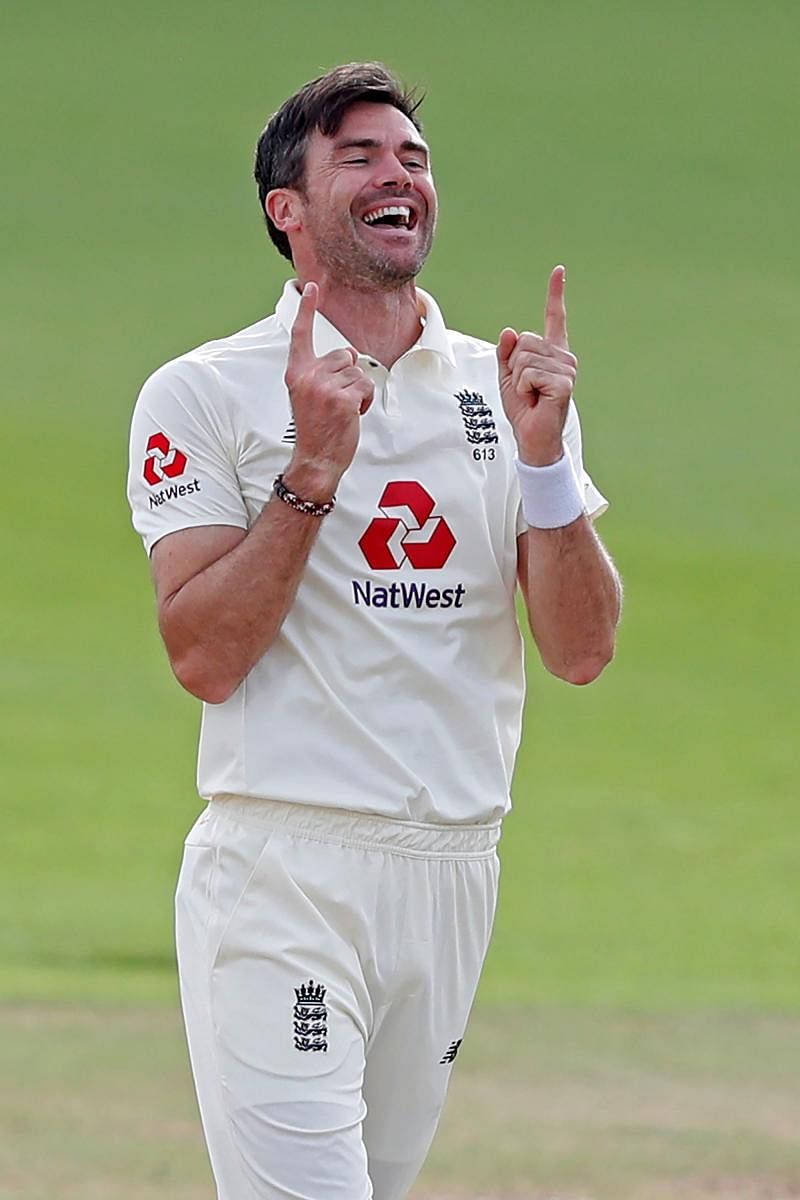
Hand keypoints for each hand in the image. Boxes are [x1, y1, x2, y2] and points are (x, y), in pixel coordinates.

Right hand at [283, 282, 373, 498]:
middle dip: (349, 375)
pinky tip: (352, 415)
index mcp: (296, 373)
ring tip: (343, 411)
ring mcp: (325, 387)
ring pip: (359, 372)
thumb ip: (322, 372)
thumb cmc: (315, 428)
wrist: (315, 459)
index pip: (301, 335)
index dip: (307, 309)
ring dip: (358, 391)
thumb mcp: (308, 394)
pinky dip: (365, 401)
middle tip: (336, 401)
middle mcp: (308, 376)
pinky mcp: (343, 399)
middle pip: (345, 354)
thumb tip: (351, 355)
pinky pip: (366, 387)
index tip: (311, 287)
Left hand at [497, 265, 577, 466]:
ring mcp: (566, 369)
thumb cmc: (524, 408)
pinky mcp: (564, 382)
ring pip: (523, 358)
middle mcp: (563, 357)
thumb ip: (507, 354)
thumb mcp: (507, 377)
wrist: (533, 437)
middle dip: (514, 367)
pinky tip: (535, 400)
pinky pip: (528, 373)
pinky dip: (523, 389)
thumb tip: (509, 331)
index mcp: (552, 352)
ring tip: (531, 396)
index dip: (555, 294)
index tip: (559, 271)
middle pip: (524, 342)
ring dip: (518, 380)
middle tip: (525, 389)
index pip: (554, 318)